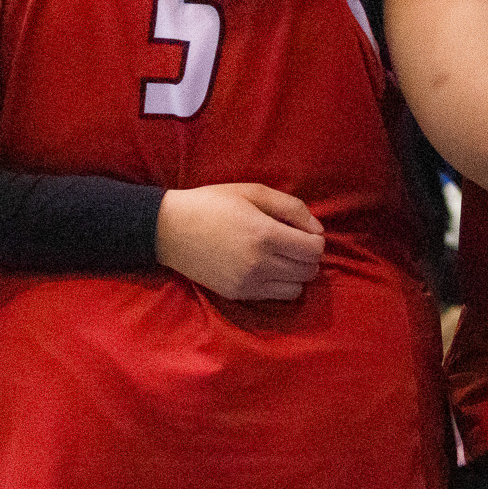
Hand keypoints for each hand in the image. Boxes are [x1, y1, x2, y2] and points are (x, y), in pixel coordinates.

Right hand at [155, 184, 327, 300]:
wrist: (169, 229)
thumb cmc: (212, 203)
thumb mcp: (253, 192)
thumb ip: (292, 207)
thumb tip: (318, 230)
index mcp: (265, 234)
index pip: (314, 250)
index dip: (316, 240)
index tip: (305, 231)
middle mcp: (259, 264)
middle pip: (309, 270)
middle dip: (308, 256)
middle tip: (294, 243)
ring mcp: (248, 283)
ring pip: (296, 289)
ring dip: (296, 273)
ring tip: (281, 257)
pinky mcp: (237, 294)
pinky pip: (275, 296)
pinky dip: (279, 284)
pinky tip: (266, 268)